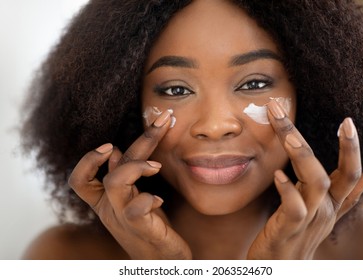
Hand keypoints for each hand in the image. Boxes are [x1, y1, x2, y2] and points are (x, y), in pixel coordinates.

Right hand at [68, 110, 190, 258]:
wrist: (160, 262)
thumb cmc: (148, 228)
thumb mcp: (133, 200)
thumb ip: (125, 178)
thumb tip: (117, 151)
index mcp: (106, 202)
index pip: (80, 181)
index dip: (89, 160)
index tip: (110, 144)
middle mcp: (110, 209)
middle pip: (111, 170)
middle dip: (142, 139)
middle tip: (162, 119)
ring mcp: (123, 219)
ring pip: (116, 183)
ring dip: (137, 167)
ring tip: (156, 166)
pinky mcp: (142, 229)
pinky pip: (136, 210)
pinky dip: (147, 199)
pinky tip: (158, 198)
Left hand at [247, 100, 362, 258]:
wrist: (282, 269)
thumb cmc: (298, 235)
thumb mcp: (324, 214)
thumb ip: (345, 196)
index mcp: (332, 204)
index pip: (350, 173)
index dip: (352, 148)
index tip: (347, 121)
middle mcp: (325, 210)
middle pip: (333, 172)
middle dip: (321, 142)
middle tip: (299, 113)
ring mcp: (309, 221)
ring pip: (316, 184)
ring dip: (303, 157)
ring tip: (288, 135)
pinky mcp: (289, 230)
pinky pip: (295, 209)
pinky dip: (288, 190)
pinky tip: (278, 174)